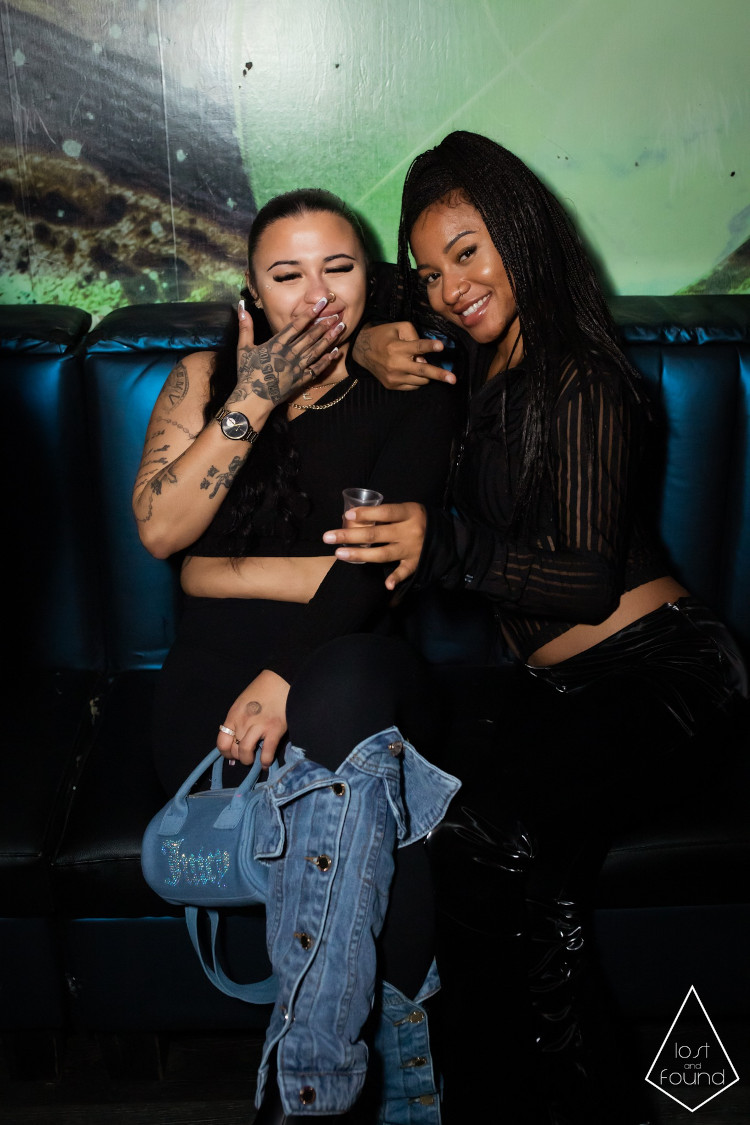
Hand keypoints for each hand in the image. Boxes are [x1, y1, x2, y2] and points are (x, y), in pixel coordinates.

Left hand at [216, 669, 289, 767]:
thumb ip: (237, 721)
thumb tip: (237, 740)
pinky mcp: (274, 730)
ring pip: (246, 753)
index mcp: (233, 715)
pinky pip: (266, 752)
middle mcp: (243, 722)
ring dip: (249, 760)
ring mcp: (258, 726)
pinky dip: (265, 761)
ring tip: (255, 759)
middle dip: (239, 757)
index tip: (233, 754)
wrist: (281, 680)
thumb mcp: (242, 703)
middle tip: (247, 756)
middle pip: (234, 750)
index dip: (226, 753)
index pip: (221, 742)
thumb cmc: (261, 690)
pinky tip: (266, 762)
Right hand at [228, 299, 345, 410]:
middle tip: (337, 314)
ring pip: (316, 351)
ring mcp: (296, 368)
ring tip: (340, 328)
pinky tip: (336, 352)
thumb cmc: (247, 374)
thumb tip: (241, 305)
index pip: (296, 326)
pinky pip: (316, 369)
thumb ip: (245, 326)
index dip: (310, 314)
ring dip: (329, 339)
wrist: (253, 399)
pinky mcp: (300, 380)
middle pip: (310, 337)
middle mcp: (288, 355)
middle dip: (324, 325)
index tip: (321, 304)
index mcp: (275, 345)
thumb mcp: (244, 348)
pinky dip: (326, 361)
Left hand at [323, 502, 426, 588]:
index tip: (347, 516)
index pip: (385, 512)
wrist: (448, 536)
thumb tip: (353, 518)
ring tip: (340, 554)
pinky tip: (386, 584)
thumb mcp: (407, 510)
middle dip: (350, 535)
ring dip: (360, 554)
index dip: (366, 513)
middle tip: (328, 537)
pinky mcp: (416, 564)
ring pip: (383, 554)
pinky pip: (404, 572)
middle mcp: (410, 531)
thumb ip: (386, 515)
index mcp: (409, 513)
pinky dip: (395, 578)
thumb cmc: (418, 519)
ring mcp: (413, 549)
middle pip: (376, 534)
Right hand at [353, 322, 454, 389]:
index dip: (430, 346)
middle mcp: (395, 364)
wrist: (362, 351)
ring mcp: (394, 377)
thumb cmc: (384, 336)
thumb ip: (415, 337)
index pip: (417, 347)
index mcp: (397, 347)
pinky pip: (413, 386)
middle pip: (422, 371)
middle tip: (453, 379)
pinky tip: (413, 372)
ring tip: (425, 367)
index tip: (441, 346)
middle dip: (439, 375)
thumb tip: (426, 356)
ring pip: (420, 380)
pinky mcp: (392, 385)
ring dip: (427, 374)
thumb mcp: (398, 328)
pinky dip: (418, 380)